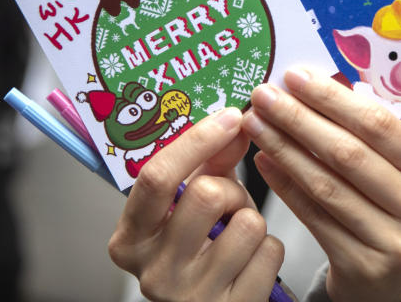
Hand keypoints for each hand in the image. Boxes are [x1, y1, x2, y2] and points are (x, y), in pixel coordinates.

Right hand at [108, 108, 285, 301]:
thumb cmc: (198, 249)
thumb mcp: (192, 203)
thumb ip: (210, 162)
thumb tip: (237, 122)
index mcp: (130, 239)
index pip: (156, 177)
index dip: (197, 139)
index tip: (229, 116)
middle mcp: (153, 272)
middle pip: (207, 194)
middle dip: (232, 190)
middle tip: (229, 204)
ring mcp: (191, 296)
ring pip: (247, 224)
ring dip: (252, 222)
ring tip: (237, 237)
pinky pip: (270, 253)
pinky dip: (268, 251)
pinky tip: (250, 263)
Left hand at [244, 69, 400, 301]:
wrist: (387, 277)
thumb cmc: (386, 204)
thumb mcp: (395, 168)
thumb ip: (367, 133)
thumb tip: (309, 82)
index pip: (379, 124)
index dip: (332, 98)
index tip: (295, 76)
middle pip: (350, 153)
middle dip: (300, 118)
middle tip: (264, 95)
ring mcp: (396, 242)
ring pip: (327, 184)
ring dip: (285, 148)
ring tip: (256, 124)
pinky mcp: (364, 266)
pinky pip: (314, 216)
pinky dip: (285, 185)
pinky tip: (265, 161)